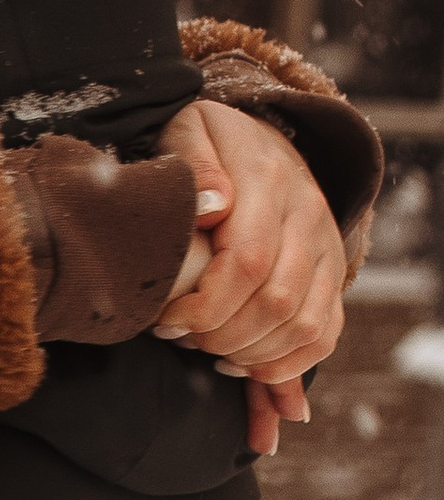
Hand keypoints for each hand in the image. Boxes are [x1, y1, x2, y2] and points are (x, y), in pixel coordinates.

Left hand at [155, 99, 346, 453]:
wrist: (262, 139)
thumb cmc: (209, 145)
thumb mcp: (189, 131)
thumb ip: (194, 162)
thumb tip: (215, 206)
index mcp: (269, 182)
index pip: (247, 264)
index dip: (203, 307)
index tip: (165, 320)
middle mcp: (309, 216)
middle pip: (276, 303)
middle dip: (219, 336)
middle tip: (180, 337)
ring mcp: (327, 248)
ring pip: (303, 326)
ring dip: (250, 355)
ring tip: (207, 351)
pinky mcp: (333, 275)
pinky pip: (325, 334)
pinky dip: (287, 365)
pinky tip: (244, 368)